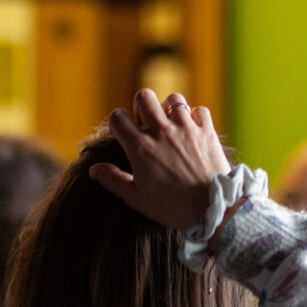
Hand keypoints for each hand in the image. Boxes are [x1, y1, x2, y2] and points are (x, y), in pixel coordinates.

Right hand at [89, 89, 230, 231]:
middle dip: (141, 107)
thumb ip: (114, 180)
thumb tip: (94, 170)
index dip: (117, 124)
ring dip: (169, 110)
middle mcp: (162, 131)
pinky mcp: (207, 131)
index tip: (124, 135)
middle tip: (147, 126)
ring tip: (171, 127)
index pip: (118, 117)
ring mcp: (186, 128)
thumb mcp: (137, 198)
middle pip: (144, 96)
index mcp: (141, 147)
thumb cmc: (172, 208)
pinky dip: (195, 117)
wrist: (212, 210)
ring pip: (173, 98)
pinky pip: (199, 110)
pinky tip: (193, 131)